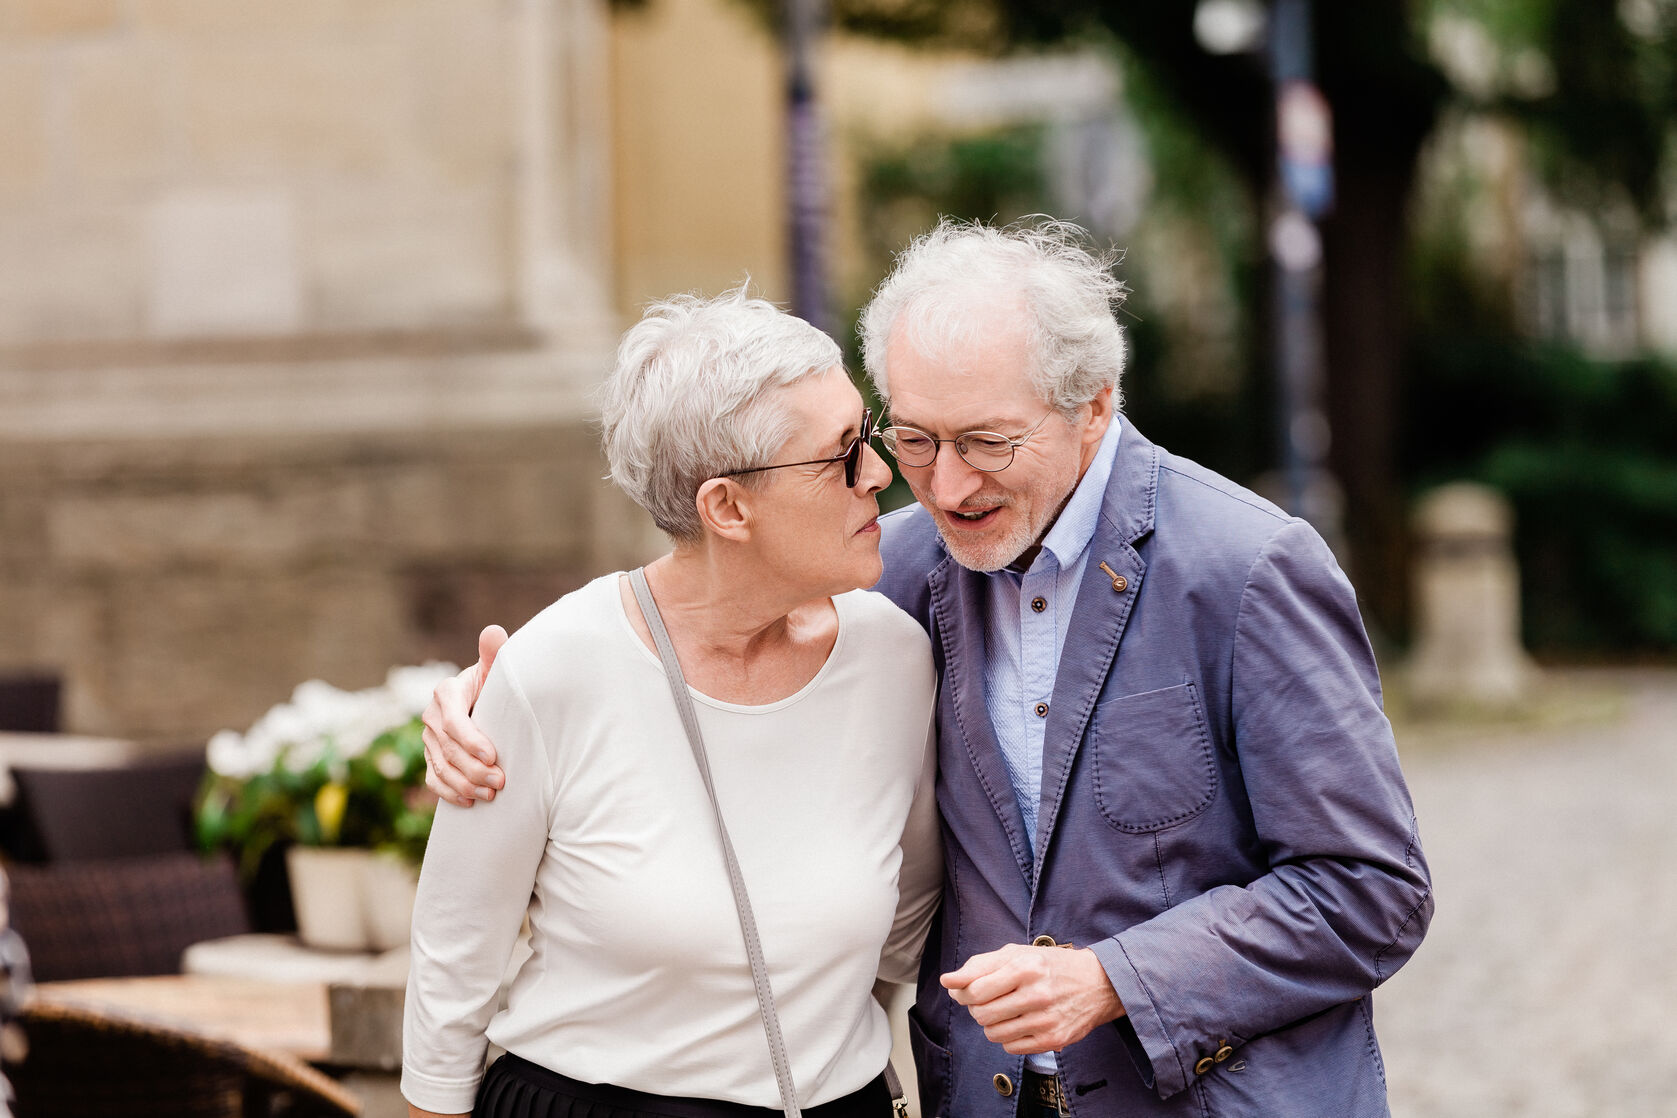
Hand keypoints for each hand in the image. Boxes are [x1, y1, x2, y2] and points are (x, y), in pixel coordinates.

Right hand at [421, 625, 508, 806]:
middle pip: (448, 748)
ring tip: (491, 794)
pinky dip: (449, 794)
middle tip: (501, 782)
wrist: (483, 701)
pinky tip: (470, 802)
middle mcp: (432, 717)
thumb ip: (494, 653)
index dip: (471, 740)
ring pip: (440, 767)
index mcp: (446, 693)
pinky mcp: (430, 758)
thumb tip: (494, 631)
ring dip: (464, 784)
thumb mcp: (495, 669)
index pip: (454, 721)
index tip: (493, 755)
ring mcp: (428, 740)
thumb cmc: (495, 684)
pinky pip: (433, 781)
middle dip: (473, 768)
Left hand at [942, 944, 1124, 1054]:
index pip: (975, 991)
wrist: (1098, 983)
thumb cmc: (1050, 966)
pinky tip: (1020, 1023)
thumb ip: (978, 966)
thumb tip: (947, 981)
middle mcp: (1036, 993)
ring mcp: (1045, 1019)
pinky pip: (1011, 1048)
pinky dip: (1008, 1038)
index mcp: (1025, 967)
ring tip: (1006, 1011)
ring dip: (992, 1024)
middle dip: (977, 1009)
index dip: (964, 993)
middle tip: (990, 1000)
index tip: (967, 991)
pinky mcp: (1053, 1040)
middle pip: (982, 1014)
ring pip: (994, 1034)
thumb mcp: (1016, 954)